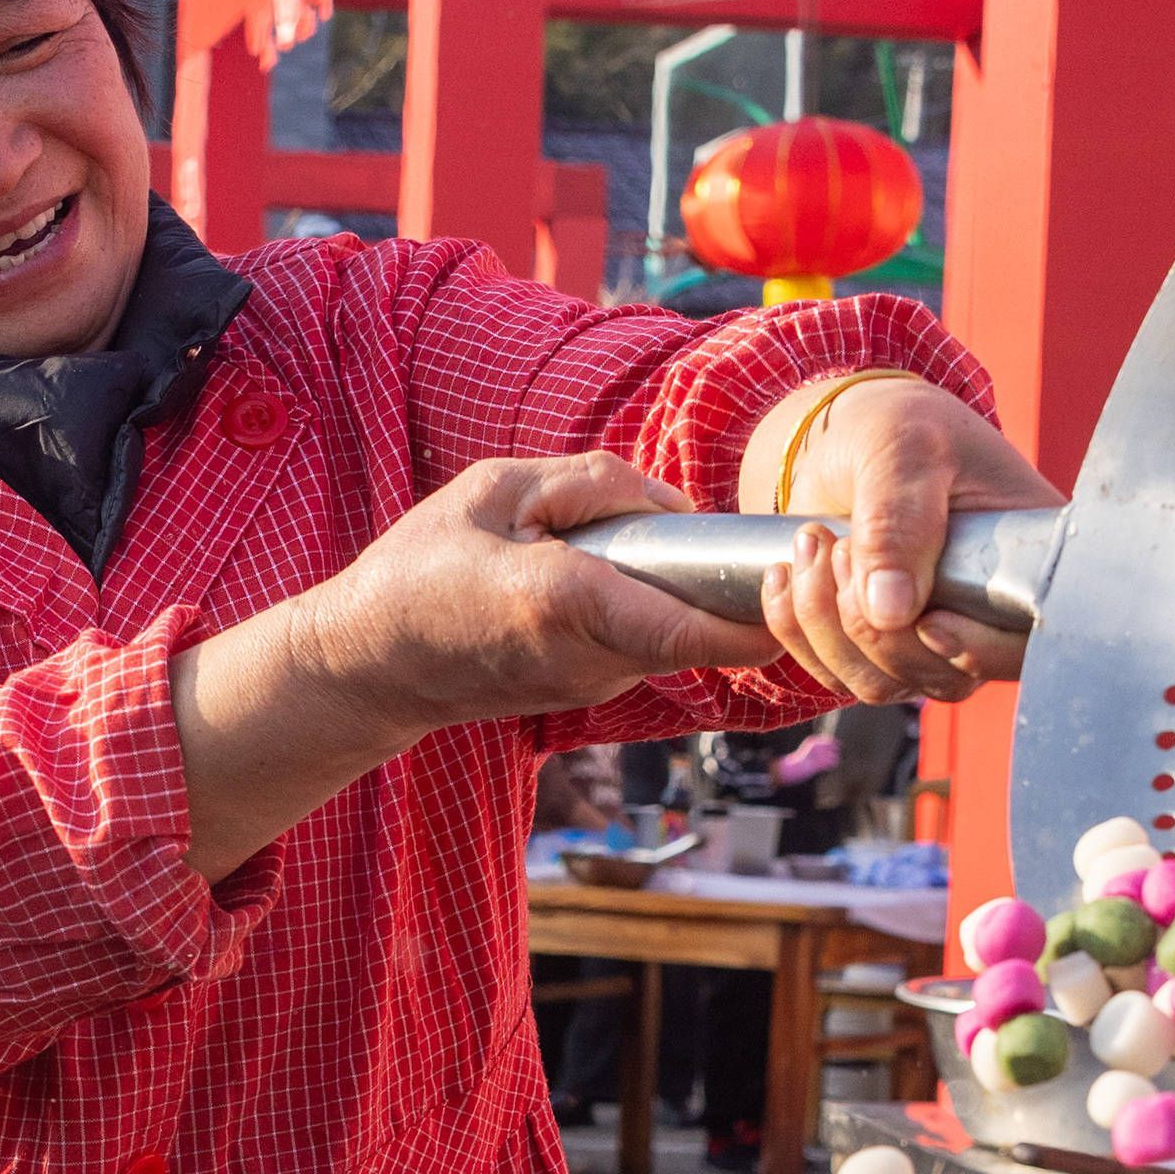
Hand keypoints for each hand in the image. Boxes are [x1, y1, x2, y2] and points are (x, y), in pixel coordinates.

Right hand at [308, 451, 784, 733]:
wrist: (373, 664)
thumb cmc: (420, 568)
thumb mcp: (494, 488)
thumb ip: (591, 483)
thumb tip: (673, 501)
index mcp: (562, 601)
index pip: (684, 630)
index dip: (755, 619)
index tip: (801, 589)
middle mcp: (589, 657)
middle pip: (693, 622)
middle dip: (719, 580)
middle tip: (731, 537)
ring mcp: (592, 683)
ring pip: (671, 629)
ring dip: (674, 588)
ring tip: (622, 546)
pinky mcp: (590, 690)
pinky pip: (643, 638)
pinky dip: (643, 604)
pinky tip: (600, 576)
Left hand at [745, 376, 1053, 704]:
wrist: (845, 440)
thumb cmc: (897, 428)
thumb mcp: (902, 450)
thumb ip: (898, 522)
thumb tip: (892, 614)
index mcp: (1023, 561)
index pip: (1024, 644)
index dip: (979, 649)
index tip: (927, 619)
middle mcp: (985, 615)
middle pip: (942, 674)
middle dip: (874, 619)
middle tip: (841, 542)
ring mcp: (931, 640)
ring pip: (881, 683)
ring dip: (827, 622)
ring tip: (811, 541)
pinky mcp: (875, 650)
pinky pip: (833, 675)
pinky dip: (797, 629)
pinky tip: (787, 572)